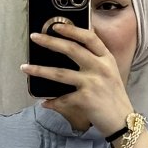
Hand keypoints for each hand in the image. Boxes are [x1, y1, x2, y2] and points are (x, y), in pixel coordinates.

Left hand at [21, 22, 131, 137]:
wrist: (122, 122)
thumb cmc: (114, 98)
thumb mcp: (111, 73)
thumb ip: (97, 60)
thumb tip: (76, 47)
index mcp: (106, 59)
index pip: (88, 37)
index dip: (71, 29)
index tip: (56, 25)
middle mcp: (100, 68)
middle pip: (71, 49)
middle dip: (50, 41)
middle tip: (34, 37)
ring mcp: (92, 83)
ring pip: (60, 73)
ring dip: (39, 70)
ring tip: (25, 67)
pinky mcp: (85, 100)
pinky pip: (62, 99)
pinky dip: (52, 102)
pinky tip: (44, 103)